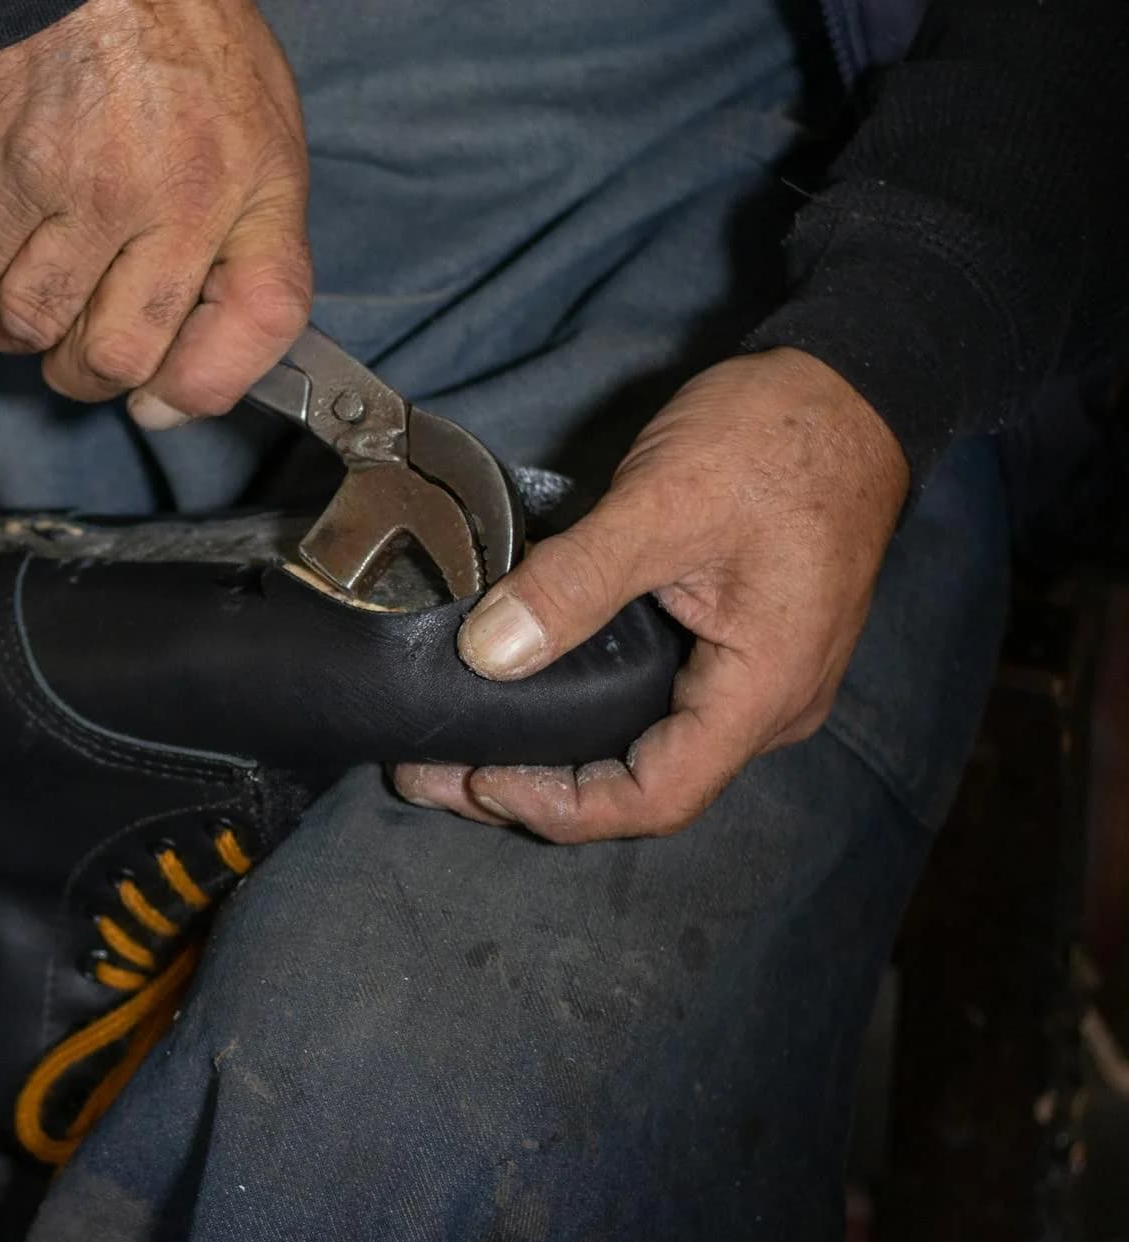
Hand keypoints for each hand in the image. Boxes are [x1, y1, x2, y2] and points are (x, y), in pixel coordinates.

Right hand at [0, 0, 311, 427]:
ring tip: (25, 305)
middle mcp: (177, 198)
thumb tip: (189, 363)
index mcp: (253, 189)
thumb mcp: (264, 136)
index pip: (261, 322)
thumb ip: (249, 245)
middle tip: (79, 352)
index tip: (164, 400)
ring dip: (19, 334)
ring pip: (33, 326)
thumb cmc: (185, 43)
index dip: (209, 386)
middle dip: (89, 374)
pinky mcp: (8, 170)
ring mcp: (86, 188)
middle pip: (122, 355)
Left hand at [394, 348, 908, 841]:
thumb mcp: (664, 501)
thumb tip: (488, 653)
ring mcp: (756, 682)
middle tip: (436, 774)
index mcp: (764, 690)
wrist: (851, 386)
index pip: (657, 798)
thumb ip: (576, 581)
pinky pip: (657, 709)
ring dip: (556, 760)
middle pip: (645, 788)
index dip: (560, 808)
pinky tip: (523, 695)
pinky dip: (585, 717)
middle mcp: (768, 708)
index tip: (476, 780)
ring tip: (463, 747)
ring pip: (648, 752)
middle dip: (537, 792)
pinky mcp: (735, 649)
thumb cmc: (777, 438)